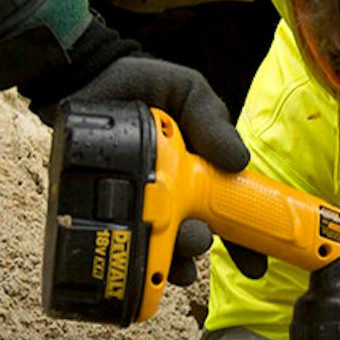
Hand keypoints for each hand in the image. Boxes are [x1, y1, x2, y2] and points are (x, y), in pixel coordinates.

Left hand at [59, 37, 267, 281]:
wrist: (83, 76)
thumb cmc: (141, 83)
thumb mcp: (188, 92)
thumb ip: (213, 120)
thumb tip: (239, 162)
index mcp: (198, 172)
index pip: (229, 210)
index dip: (246, 239)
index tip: (255, 263)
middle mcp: (170, 194)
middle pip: (194, 235)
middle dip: (198, 245)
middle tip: (194, 239)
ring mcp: (137, 203)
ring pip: (159, 246)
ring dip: (169, 259)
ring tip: (168, 256)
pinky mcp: (103, 207)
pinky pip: (118, 241)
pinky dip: (128, 257)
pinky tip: (134, 259)